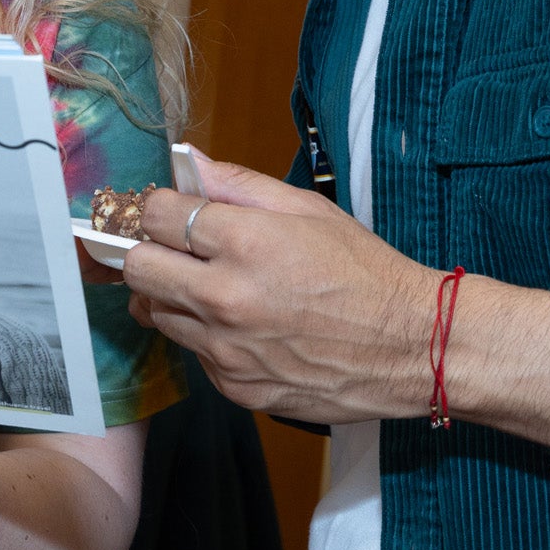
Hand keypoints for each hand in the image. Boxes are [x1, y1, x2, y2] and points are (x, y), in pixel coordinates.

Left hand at [121, 147, 434, 420]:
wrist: (413, 348)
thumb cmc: (365, 272)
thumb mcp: (308, 210)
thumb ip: (238, 185)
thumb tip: (188, 162)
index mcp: (243, 243)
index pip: (154, 215)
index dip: (162, 208)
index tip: (176, 213)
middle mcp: (224, 299)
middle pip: (136, 268)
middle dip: (148, 252)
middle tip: (176, 251)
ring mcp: (226, 350)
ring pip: (157, 314)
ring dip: (175, 297)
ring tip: (217, 289)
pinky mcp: (234, 388)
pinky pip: (193, 354)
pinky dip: (207, 338)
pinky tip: (246, 329)